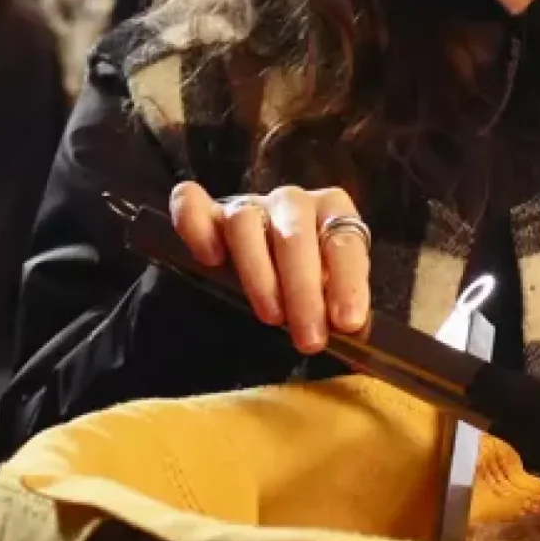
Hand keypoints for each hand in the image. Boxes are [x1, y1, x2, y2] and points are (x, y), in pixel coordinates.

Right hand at [168, 180, 370, 353]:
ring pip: (244, 223)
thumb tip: (348, 328)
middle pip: (293, 235)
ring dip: (257, 273)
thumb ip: (339, 304)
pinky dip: (195, 225)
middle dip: (303, 290)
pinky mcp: (210, 213)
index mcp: (333, 211)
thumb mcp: (335, 295)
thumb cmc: (314, 290)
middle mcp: (292, 202)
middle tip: (308, 338)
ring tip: (270, 316)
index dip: (347, 281)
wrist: (277, 280)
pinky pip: (191, 204)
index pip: (344, 240)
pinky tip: (209, 257)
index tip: (347, 322)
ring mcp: (249, 205)